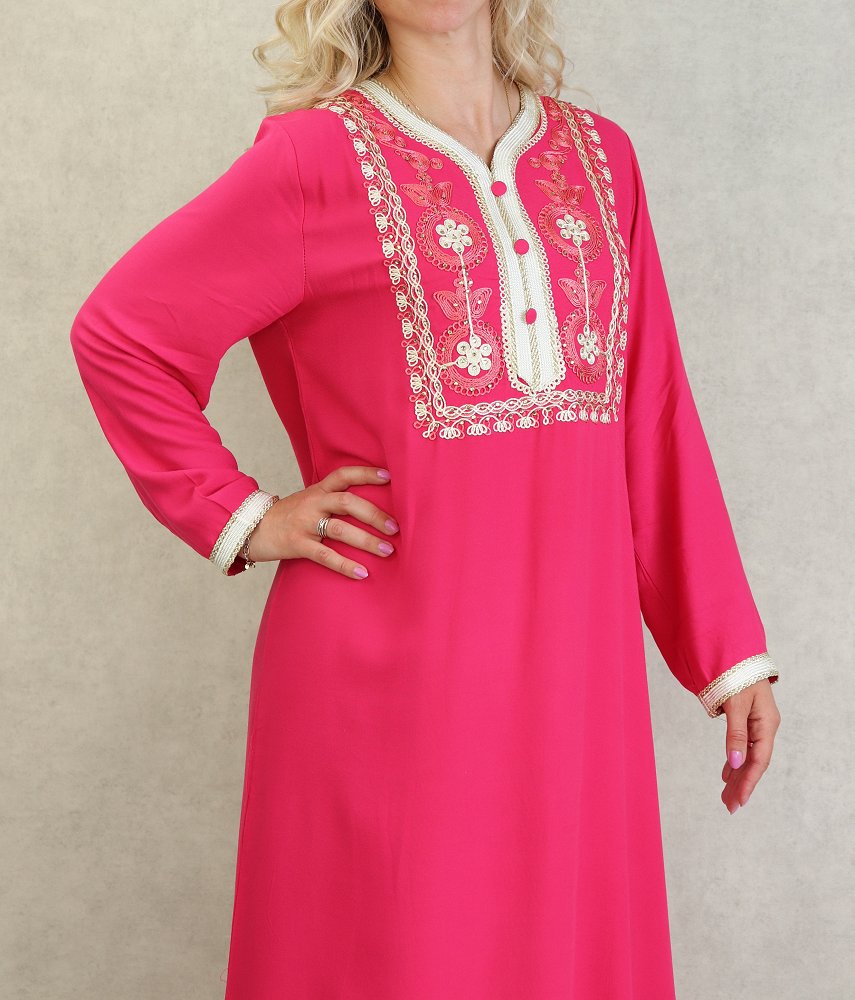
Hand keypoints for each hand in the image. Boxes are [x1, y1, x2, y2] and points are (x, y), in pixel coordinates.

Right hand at [244, 466, 398, 578]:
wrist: (251, 529)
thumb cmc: (288, 516)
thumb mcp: (308, 500)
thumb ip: (332, 500)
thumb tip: (367, 507)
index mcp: (317, 490)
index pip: (343, 475)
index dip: (366, 473)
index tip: (389, 477)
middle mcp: (313, 503)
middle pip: (348, 502)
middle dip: (374, 515)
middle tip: (395, 528)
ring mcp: (304, 524)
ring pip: (340, 529)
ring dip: (367, 541)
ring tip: (388, 550)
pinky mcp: (297, 545)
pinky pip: (325, 556)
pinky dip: (345, 565)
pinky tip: (362, 573)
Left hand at [720, 679, 780, 813]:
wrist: (737, 655)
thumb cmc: (737, 676)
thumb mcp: (736, 705)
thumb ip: (735, 734)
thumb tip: (736, 763)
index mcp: (766, 724)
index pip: (759, 760)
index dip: (749, 782)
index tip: (739, 801)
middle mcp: (764, 726)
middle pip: (754, 762)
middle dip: (742, 784)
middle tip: (729, 806)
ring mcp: (757, 724)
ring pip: (748, 756)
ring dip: (738, 776)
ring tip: (726, 795)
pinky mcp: (748, 720)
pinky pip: (743, 746)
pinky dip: (735, 761)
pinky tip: (729, 773)